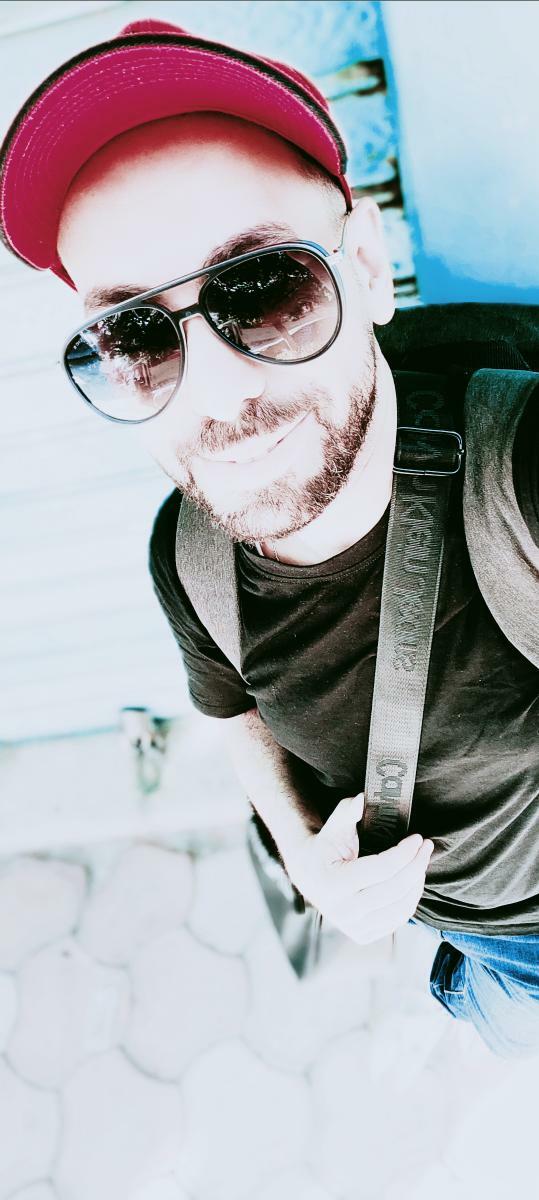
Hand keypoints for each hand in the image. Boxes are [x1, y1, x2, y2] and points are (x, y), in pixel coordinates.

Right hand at [282, 793, 433, 945]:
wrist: (310, 876)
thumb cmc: (325, 848)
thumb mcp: (333, 826)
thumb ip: (346, 811)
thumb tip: (361, 799)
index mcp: (333, 884)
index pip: (381, 870)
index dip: (404, 853)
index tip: (417, 838)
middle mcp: (342, 911)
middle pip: (394, 889)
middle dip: (416, 865)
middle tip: (426, 846)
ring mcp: (353, 927)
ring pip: (400, 906)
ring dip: (417, 881)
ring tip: (421, 861)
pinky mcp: (364, 935)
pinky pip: (397, 919)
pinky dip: (410, 899)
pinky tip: (413, 880)